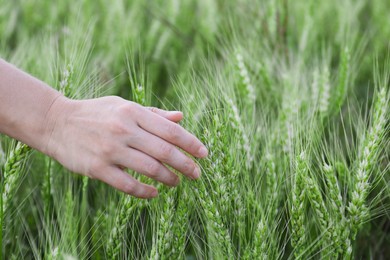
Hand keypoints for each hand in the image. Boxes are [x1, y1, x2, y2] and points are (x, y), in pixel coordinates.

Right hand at [43, 95, 207, 197]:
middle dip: (186, 165)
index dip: (191, 143)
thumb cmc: (96, 113)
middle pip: (165, 151)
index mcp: (133, 112)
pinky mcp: (97, 168)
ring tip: (177, 182)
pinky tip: (155, 192)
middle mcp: (124, 130)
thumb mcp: (124, 106)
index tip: (204, 154)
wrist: (56, 122)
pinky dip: (145, 191)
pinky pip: (127, 184)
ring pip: (149, 169)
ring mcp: (110, 150)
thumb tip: (181, 118)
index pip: (170, 130)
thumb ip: (153, 114)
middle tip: (197, 174)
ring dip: (169, 178)